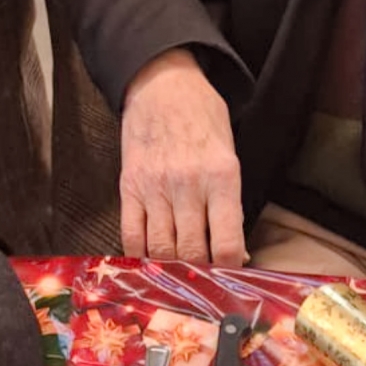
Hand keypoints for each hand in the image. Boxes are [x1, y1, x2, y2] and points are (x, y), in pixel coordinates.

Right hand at [119, 48, 245, 265]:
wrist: (161, 83)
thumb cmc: (202, 116)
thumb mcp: (229, 151)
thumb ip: (231, 200)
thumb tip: (236, 252)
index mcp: (221, 175)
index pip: (228, 244)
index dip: (230, 271)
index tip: (231, 279)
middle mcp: (188, 184)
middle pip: (193, 253)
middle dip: (200, 275)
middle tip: (205, 283)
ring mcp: (155, 186)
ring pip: (162, 250)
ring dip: (171, 268)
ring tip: (180, 275)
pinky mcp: (129, 186)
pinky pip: (131, 235)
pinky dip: (140, 256)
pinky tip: (150, 261)